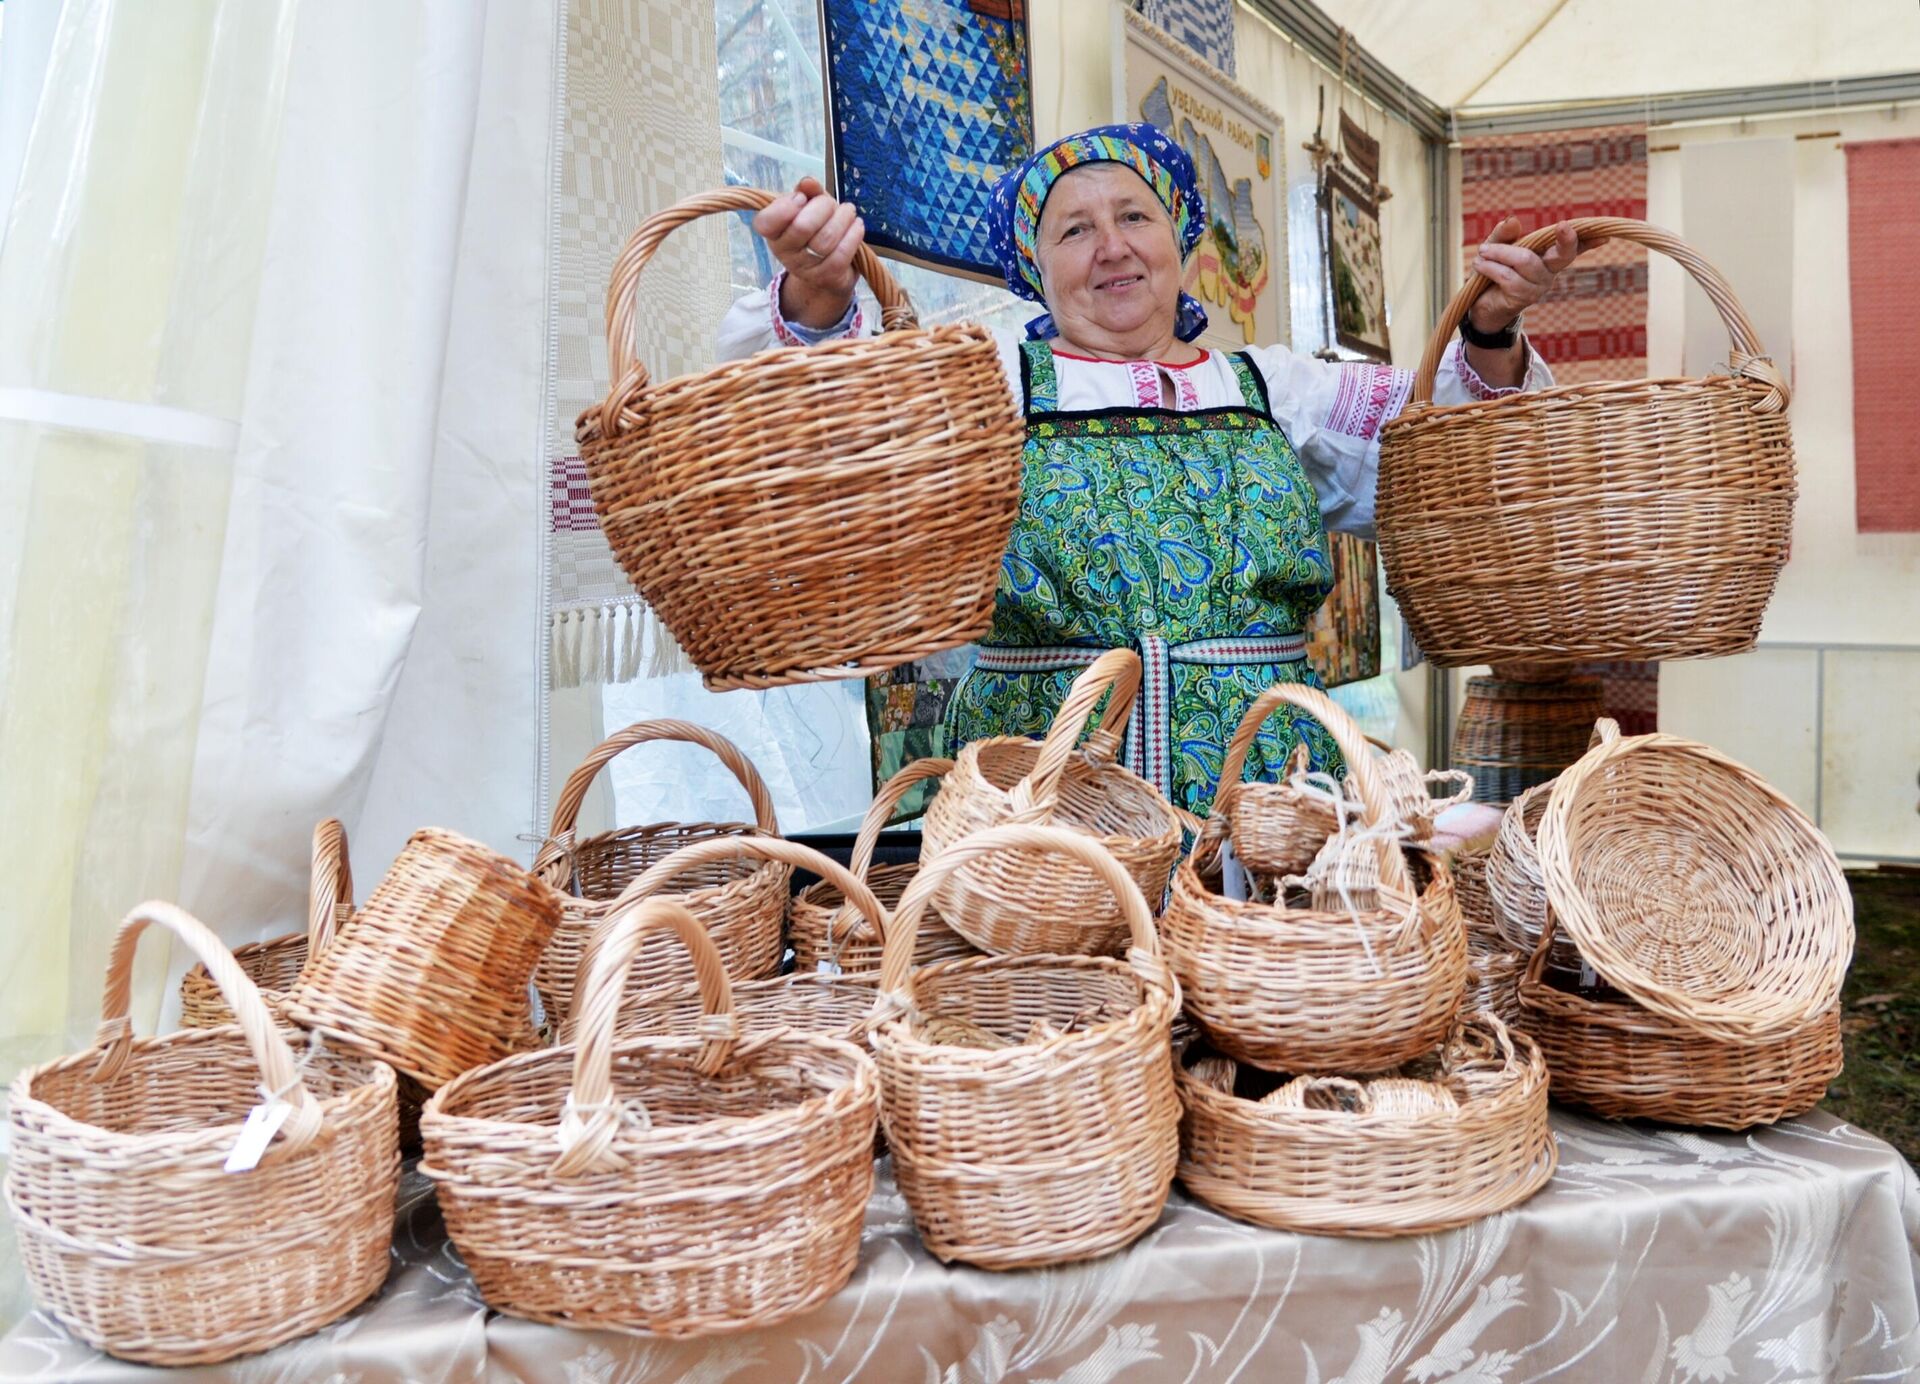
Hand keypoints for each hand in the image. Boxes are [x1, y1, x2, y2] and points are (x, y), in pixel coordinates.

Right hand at [751, 176, 865, 329]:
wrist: (828, 271)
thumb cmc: (816, 231)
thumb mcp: (809, 208)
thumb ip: (807, 192)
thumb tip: (808, 182)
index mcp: (773, 232)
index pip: (765, 223)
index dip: (785, 207)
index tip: (801, 198)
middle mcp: (785, 253)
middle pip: (802, 226)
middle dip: (823, 207)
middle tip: (831, 203)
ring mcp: (806, 268)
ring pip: (826, 239)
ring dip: (843, 219)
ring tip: (849, 212)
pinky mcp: (827, 276)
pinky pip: (842, 253)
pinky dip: (853, 234)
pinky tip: (856, 225)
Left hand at [1469, 217, 1578, 332]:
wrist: (1480, 306)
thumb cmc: (1492, 273)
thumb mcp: (1496, 248)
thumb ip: (1504, 235)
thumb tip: (1512, 220)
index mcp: (1548, 256)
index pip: (1573, 248)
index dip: (1588, 241)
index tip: (1604, 235)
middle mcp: (1549, 271)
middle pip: (1564, 254)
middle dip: (1567, 240)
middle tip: (1564, 225)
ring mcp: (1538, 286)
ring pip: (1526, 261)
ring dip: (1499, 253)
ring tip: (1481, 253)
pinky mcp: (1524, 297)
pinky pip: (1508, 276)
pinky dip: (1490, 267)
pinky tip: (1479, 266)